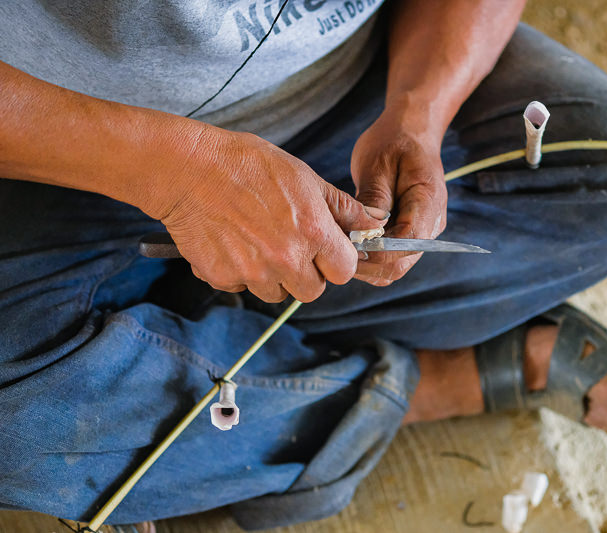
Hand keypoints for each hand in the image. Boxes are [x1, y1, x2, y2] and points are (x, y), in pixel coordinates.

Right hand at [155, 127, 386, 302]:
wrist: (187, 168)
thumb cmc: (247, 165)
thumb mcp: (305, 177)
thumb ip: (342, 208)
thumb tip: (374, 223)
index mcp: (314, 234)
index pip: (344, 272)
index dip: (337, 261)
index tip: (326, 250)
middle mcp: (286, 259)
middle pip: (312, 291)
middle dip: (306, 274)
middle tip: (290, 246)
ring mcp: (253, 272)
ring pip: (276, 292)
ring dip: (272, 275)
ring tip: (257, 239)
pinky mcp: (222, 277)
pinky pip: (241, 287)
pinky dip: (238, 271)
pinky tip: (232, 241)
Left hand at [350, 107, 446, 285]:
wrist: (411, 131)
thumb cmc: (394, 141)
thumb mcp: (378, 164)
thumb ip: (373, 199)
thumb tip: (362, 233)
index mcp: (428, 204)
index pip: (406, 245)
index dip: (375, 252)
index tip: (345, 245)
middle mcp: (430, 225)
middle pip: (399, 264)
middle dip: (366, 263)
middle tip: (334, 248)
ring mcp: (422, 233)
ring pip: (393, 267)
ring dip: (365, 262)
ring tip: (339, 243)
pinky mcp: (409, 234)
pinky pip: (389, 256)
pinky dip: (368, 254)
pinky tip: (348, 239)